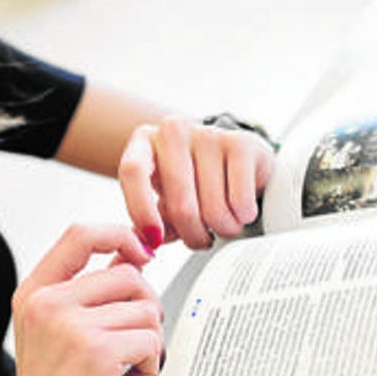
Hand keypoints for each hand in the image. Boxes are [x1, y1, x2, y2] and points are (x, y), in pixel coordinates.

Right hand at [6, 225, 162, 375]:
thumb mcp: (58, 330)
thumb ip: (90, 291)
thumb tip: (134, 253)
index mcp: (36, 292)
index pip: (81, 234)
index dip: (121, 234)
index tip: (143, 252)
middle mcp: (47, 303)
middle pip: (129, 274)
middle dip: (144, 309)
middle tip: (130, 344)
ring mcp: (70, 326)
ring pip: (147, 309)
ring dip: (147, 344)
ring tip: (121, 370)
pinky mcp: (96, 352)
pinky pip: (151, 342)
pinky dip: (148, 367)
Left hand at [119, 118, 274, 249]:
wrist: (237, 163)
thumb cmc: (193, 184)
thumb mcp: (163, 201)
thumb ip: (148, 224)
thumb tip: (144, 244)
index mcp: (145, 142)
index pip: (133, 171)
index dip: (141, 209)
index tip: (154, 239)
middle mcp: (174, 131)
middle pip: (179, 204)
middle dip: (193, 235)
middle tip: (200, 240)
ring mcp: (209, 134)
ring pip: (213, 209)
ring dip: (222, 228)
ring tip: (224, 222)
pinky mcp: (242, 143)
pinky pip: (240, 200)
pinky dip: (243, 216)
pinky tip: (242, 210)